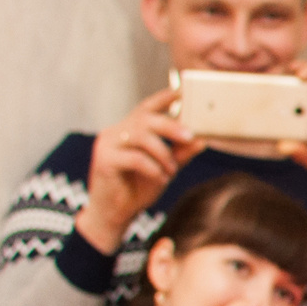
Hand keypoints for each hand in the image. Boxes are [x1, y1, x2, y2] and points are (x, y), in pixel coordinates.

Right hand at [80, 89, 199, 251]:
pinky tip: (159, 179)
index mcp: (130, 129)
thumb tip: (202, 139)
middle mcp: (116, 131)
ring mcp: (107, 143)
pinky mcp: (104, 159)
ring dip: (163, 153)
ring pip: (141, 136)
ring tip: (171, 170)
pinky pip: (135, 158)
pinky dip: (153, 168)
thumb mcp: (165, 167)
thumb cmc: (137, 187)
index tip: (182, 91)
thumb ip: (181, 153)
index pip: (147, 107)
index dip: (164, 98)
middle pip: (146, 119)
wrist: (114, 214)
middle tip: (190, 136)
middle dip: (171, 126)